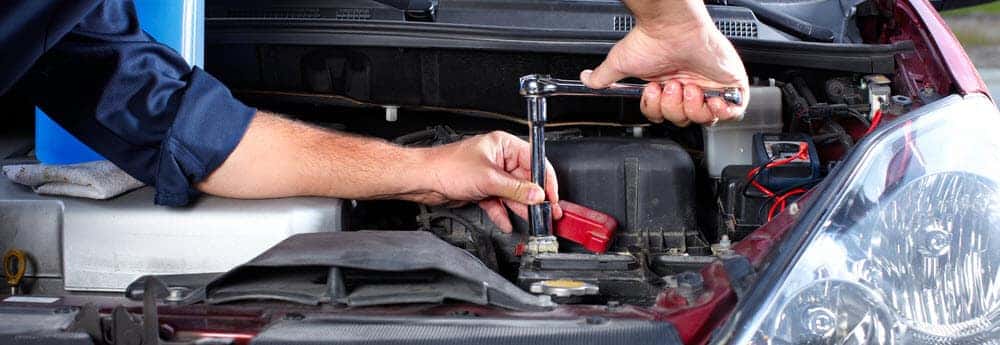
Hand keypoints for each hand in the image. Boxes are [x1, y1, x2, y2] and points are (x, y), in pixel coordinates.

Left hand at [413, 131, 561, 232]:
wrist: (423, 180)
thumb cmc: (447, 167)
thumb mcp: (488, 178)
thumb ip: (515, 189)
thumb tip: (536, 194)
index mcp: (503, 145)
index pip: (534, 159)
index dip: (545, 179)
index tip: (552, 195)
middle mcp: (499, 158)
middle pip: (525, 179)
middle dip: (534, 198)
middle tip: (547, 212)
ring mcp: (491, 175)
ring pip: (513, 193)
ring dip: (520, 208)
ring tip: (532, 220)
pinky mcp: (482, 189)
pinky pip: (499, 202)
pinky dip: (503, 213)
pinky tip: (507, 223)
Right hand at [581, 13, 748, 125]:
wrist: (673, 26)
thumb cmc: (651, 39)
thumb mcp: (620, 63)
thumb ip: (603, 77)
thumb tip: (586, 80)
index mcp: (668, 85)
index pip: (665, 115)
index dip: (658, 110)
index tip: (653, 92)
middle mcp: (689, 86)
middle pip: (684, 120)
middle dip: (673, 107)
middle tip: (670, 86)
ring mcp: (711, 86)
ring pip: (706, 119)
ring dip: (692, 107)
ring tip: (687, 85)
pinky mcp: (731, 84)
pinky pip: (733, 112)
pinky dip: (721, 112)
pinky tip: (708, 99)